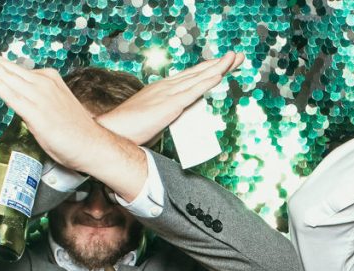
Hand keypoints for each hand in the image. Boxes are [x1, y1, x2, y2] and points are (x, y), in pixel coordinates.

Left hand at [0, 32, 116, 173]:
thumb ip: (34, 103)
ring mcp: (39, 95)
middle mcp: (42, 82)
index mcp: (46, 80)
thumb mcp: (51, 112)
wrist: (96, 147)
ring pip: (4, 75)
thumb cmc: (75, 135)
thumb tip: (18, 102)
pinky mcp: (37, 112)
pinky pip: (10, 93)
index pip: (10, 69)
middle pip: (3, 66)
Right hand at [96, 52, 243, 146]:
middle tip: (237, 56)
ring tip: (234, 58)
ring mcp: (169, 94)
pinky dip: (207, 82)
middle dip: (219, 64)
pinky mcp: (170, 105)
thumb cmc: (132, 129)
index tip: (222, 64)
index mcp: (164, 89)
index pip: (190, 77)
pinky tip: (219, 74)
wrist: (116, 130)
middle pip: (199, 73)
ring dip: (219, 68)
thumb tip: (178, 120)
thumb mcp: (154, 119)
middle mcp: (168, 87)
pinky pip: (193, 92)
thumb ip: (168, 116)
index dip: (208, 69)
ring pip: (199, 78)